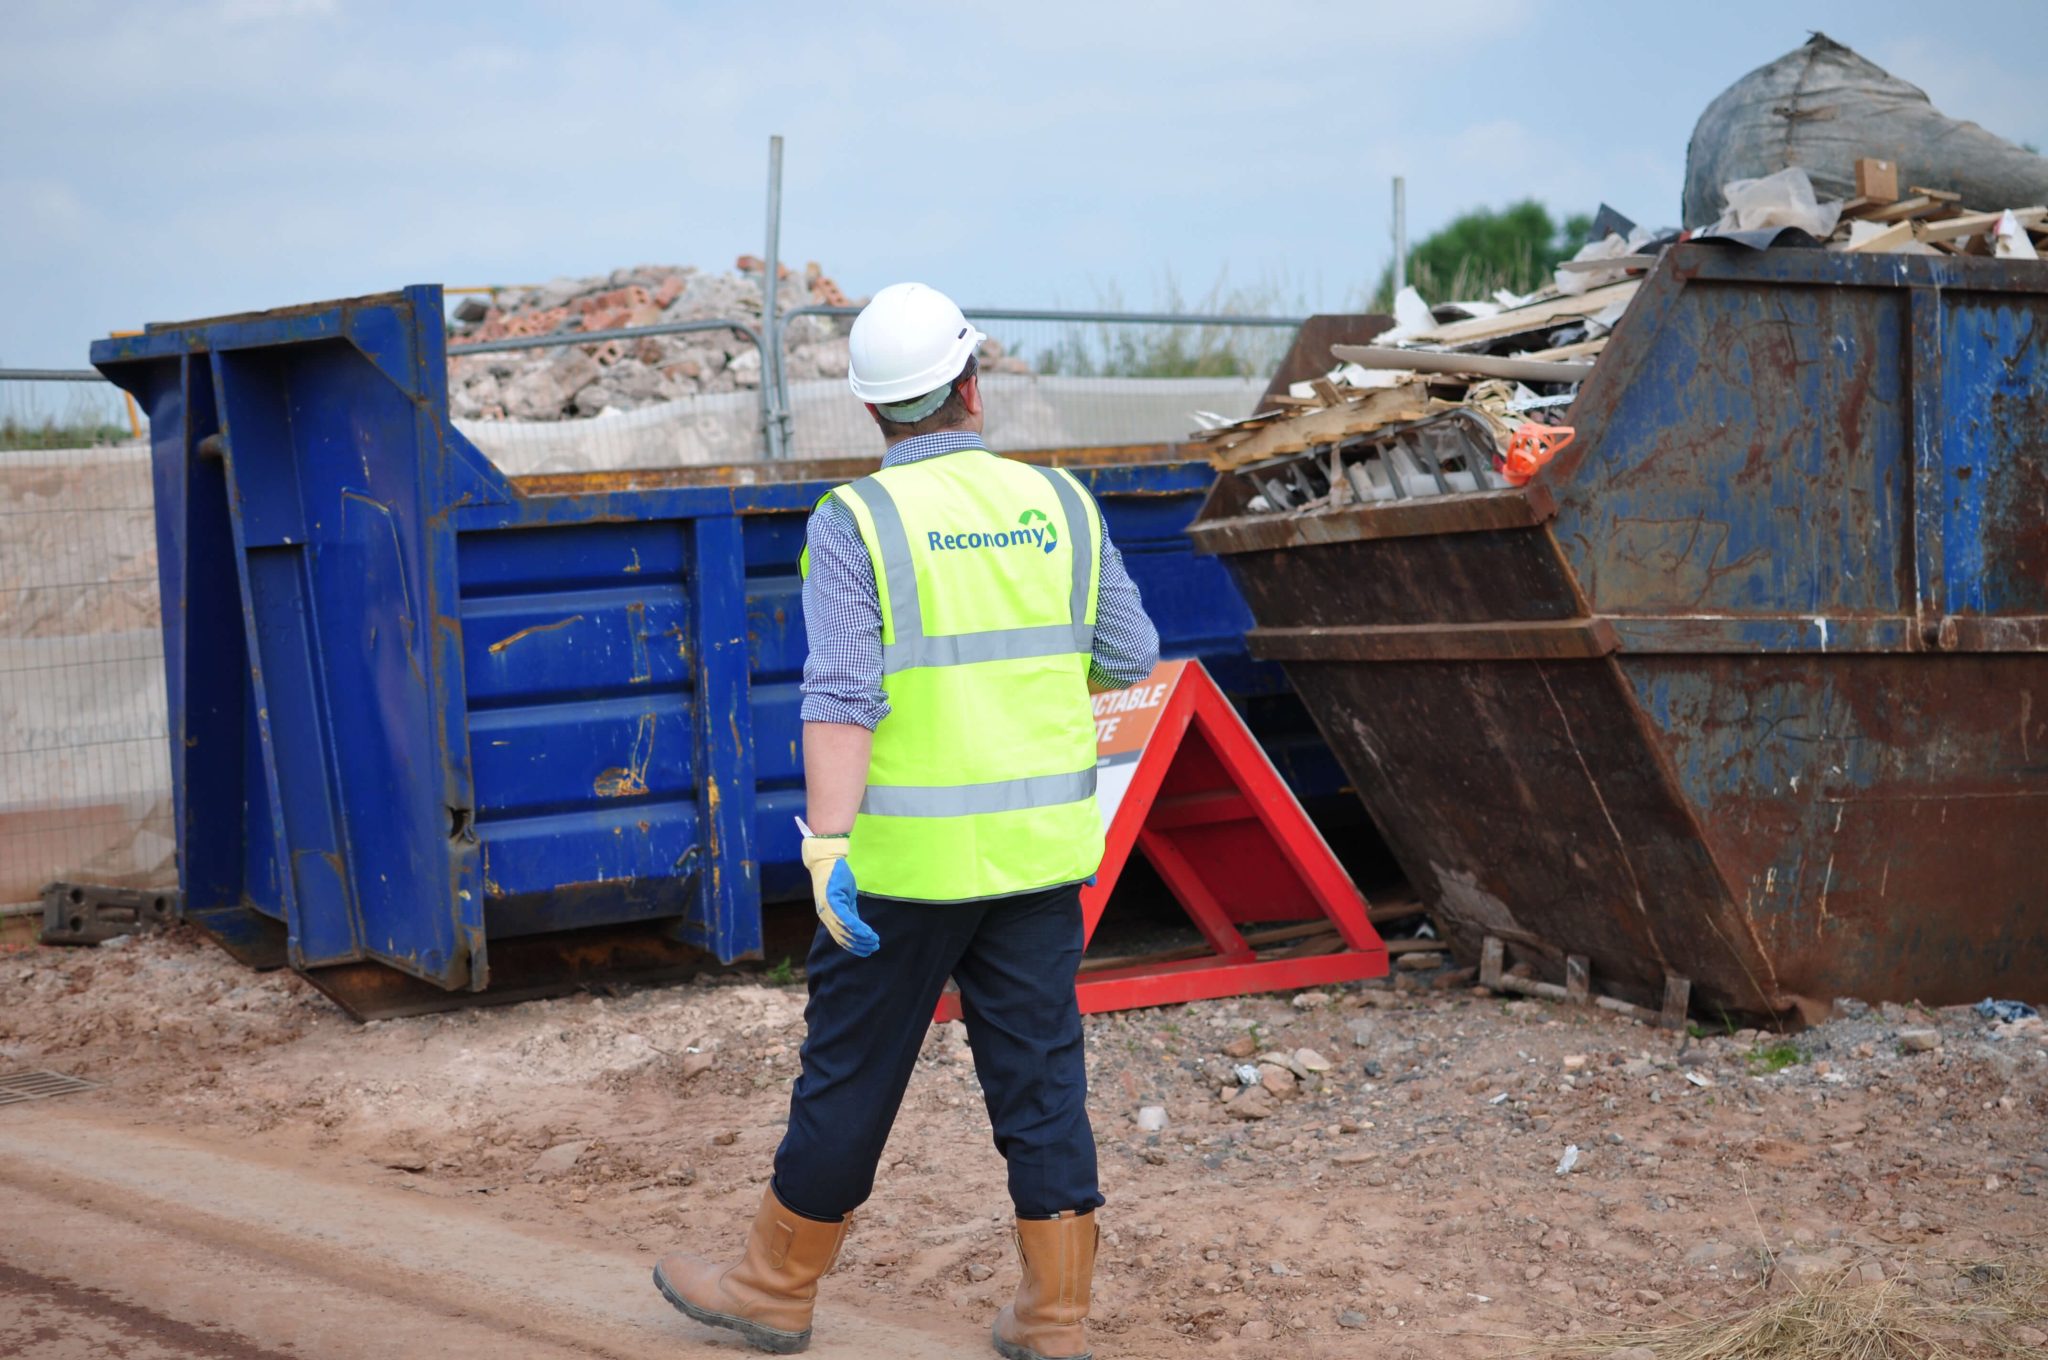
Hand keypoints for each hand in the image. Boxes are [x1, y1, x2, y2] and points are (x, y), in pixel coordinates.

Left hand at [800, 837, 879, 956]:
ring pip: (844, 930)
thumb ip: (849, 912)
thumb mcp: (845, 898)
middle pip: (842, 937)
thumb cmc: (836, 878)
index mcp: (827, 916)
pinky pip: (845, 918)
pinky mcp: (832, 900)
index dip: (854, 947)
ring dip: (861, 938)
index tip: (867, 951)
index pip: (840, 938)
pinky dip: (856, 927)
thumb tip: (858, 926)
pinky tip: (867, 932)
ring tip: (874, 941)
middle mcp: (825, 915)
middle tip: (874, 948)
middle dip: (860, 945)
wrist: (827, 859)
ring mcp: (827, 908)